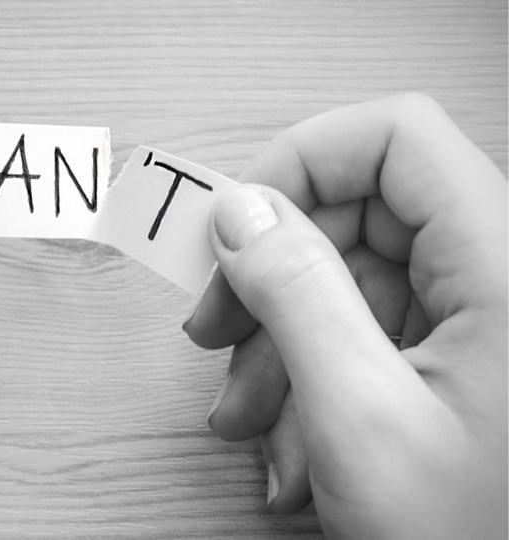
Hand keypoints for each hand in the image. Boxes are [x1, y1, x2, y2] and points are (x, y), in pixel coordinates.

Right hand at [185, 94, 506, 537]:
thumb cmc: (477, 536)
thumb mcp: (362, 417)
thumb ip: (298, 296)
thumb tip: (239, 210)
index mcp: (504, 265)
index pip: (396, 139)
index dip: (303, 162)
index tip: (233, 224)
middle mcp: (499, 275)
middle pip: (361, 214)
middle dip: (271, 274)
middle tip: (213, 332)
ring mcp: (482, 319)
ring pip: (353, 283)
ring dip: (281, 345)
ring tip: (249, 421)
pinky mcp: (461, 357)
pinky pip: (369, 335)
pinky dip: (313, 380)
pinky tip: (293, 447)